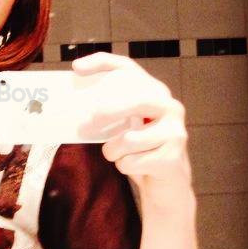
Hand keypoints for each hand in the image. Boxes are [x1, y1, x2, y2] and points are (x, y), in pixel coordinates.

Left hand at [72, 52, 192, 207]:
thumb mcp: (124, 126)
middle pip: (136, 99)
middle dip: (108, 111)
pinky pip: (132, 162)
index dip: (101, 63)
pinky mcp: (172, 157)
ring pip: (129, 139)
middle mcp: (169, 107)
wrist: (165, 184)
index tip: (77, 69)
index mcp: (154, 92)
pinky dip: (124, 167)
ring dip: (112, 151)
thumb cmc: (138, 150)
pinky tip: (135, 167)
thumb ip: (108, 114)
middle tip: (85, 125)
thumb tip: (72, 111)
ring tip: (117, 154)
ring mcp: (175, 131)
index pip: (127, 68)